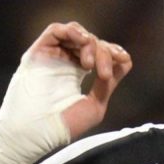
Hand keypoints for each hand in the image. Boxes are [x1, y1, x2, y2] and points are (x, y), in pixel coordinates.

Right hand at [0, 22, 131, 163]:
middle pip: (90, 42)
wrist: (37, 133)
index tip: (123, 59)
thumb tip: (125, 61)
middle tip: (104, 74)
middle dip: (103, 52)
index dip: (113, 52)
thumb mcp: (95, 104)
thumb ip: (108, 83)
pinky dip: (72, 32)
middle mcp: (64, 61)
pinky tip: (83, 42)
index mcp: (77, 73)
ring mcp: (51, 55)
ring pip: (75, 33)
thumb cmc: (63, 125)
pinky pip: (55, 30)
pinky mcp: (38, 52)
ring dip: (89, 42)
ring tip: (90, 64)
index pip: (99, 52)